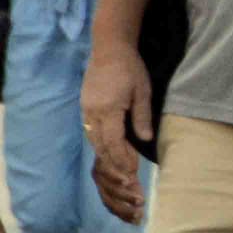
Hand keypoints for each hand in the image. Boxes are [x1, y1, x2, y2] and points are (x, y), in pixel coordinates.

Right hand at [81, 45, 151, 224]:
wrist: (109, 49)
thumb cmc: (131, 69)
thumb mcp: (143, 91)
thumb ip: (142, 117)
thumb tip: (146, 140)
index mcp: (109, 109)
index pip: (114, 142)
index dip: (123, 160)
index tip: (133, 175)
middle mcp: (93, 113)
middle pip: (101, 146)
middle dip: (114, 165)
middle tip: (127, 182)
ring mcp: (86, 110)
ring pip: (94, 141)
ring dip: (107, 158)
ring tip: (120, 173)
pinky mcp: (85, 108)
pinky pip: (91, 133)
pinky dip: (101, 146)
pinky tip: (111, 154)